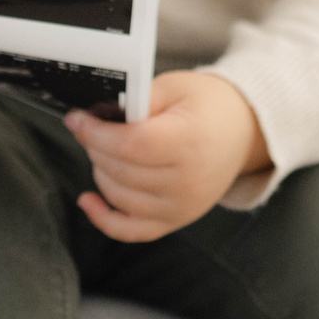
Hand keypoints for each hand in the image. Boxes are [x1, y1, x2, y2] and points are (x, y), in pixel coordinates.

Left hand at [66, 69, 266, 243]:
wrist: (241, 132)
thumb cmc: (207, 107)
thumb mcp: (173, 87)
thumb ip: (136, 100)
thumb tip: (95, 115)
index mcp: (189, 141)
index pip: (132, 145)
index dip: (96, 133)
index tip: (77, 119)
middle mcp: (187, 180)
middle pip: (121, 170)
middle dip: (95, 145)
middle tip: (91, 126)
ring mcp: (182, 206)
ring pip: (119, 196)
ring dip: (100, 169)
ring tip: (105, 148)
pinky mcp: (175, 220)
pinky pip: (131, 231)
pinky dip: (103, 219)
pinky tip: (88, 200)